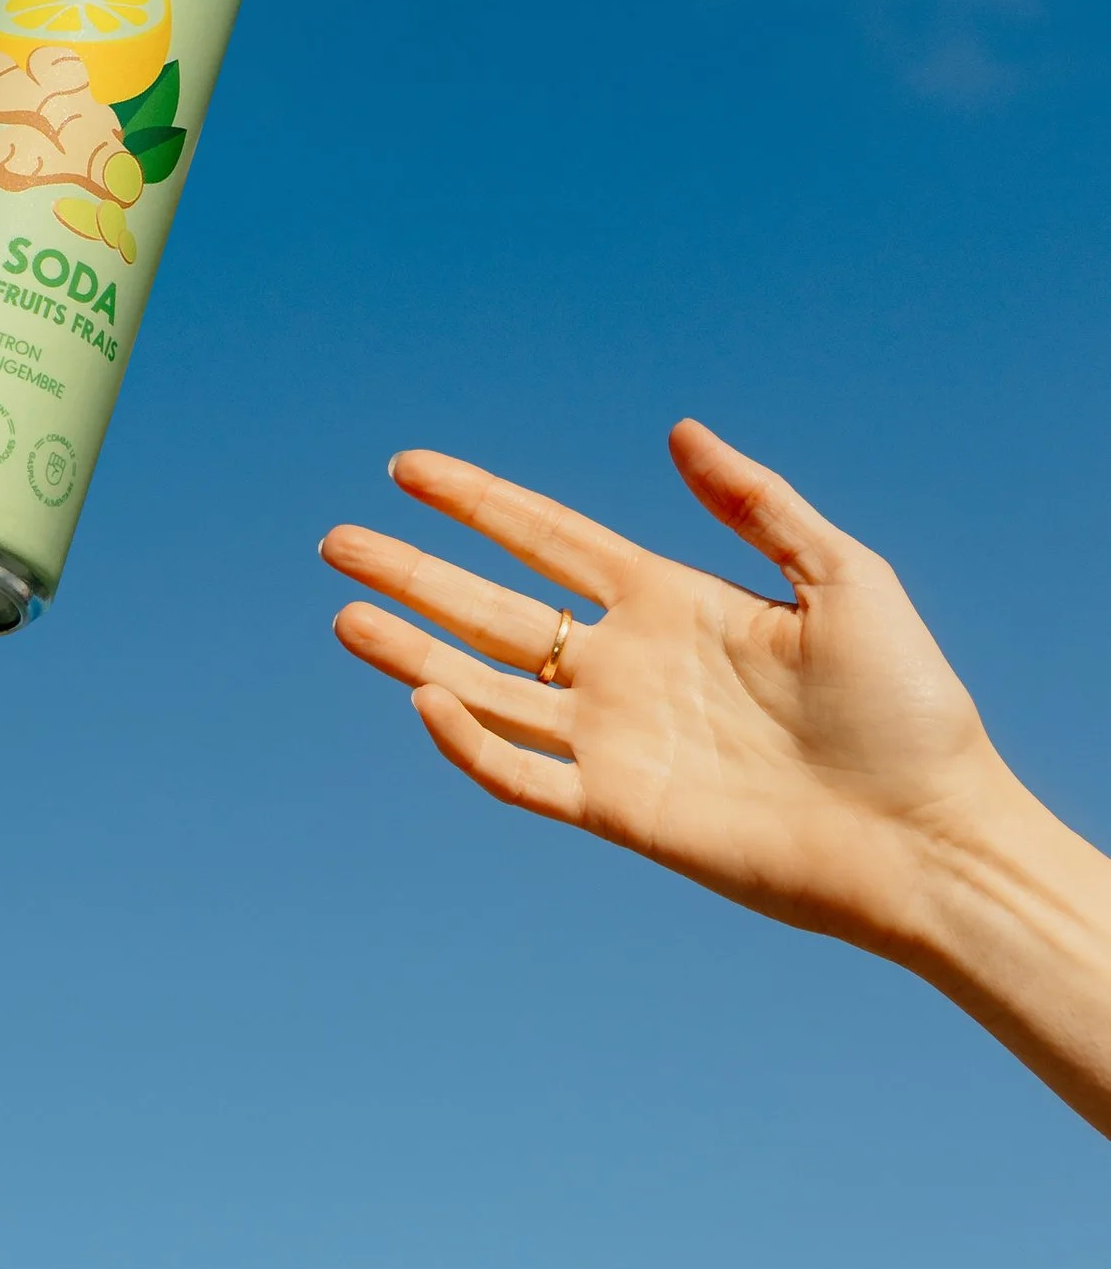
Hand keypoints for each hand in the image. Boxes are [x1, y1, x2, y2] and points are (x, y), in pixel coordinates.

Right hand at [324, 423, 1005, 959]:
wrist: (931, 837)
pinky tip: (426, 698)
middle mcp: (629, 666)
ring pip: (487, 687)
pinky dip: (468, 742)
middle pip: (493, 607)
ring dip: (412, 652)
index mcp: (671, 601)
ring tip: (343, 615)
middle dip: (414, 573)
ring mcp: (618, 740)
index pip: (545, 539)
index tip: (406, 468)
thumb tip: (676, 431)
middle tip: (337, 539)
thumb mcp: (844, 577)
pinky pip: (521, 774)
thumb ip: (756, 503)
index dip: (476, 501)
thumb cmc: (908, 709)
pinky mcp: (621, 810)